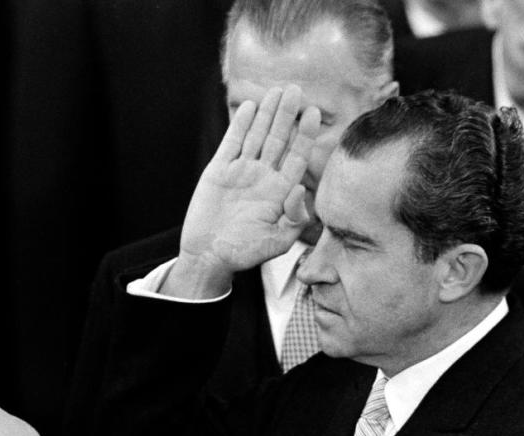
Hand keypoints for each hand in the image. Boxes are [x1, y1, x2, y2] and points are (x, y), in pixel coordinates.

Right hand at [165, 85, 319, 297]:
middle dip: (287, 115)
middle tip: (296, 91)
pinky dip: (240, 125)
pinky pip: (231, 143)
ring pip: (256, 136)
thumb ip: (295, 219)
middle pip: (278, 140)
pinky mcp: (218, 171)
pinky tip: (250, 107)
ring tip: (276, 92)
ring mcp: (240, 172)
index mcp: (279, 192)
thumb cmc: (244, 253)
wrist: (209, 257)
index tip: (314, 112)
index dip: (305, 134)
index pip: (296, 156)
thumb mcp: (278, 242)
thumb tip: (300, 189)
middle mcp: (262, 178)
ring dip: (266, 114)